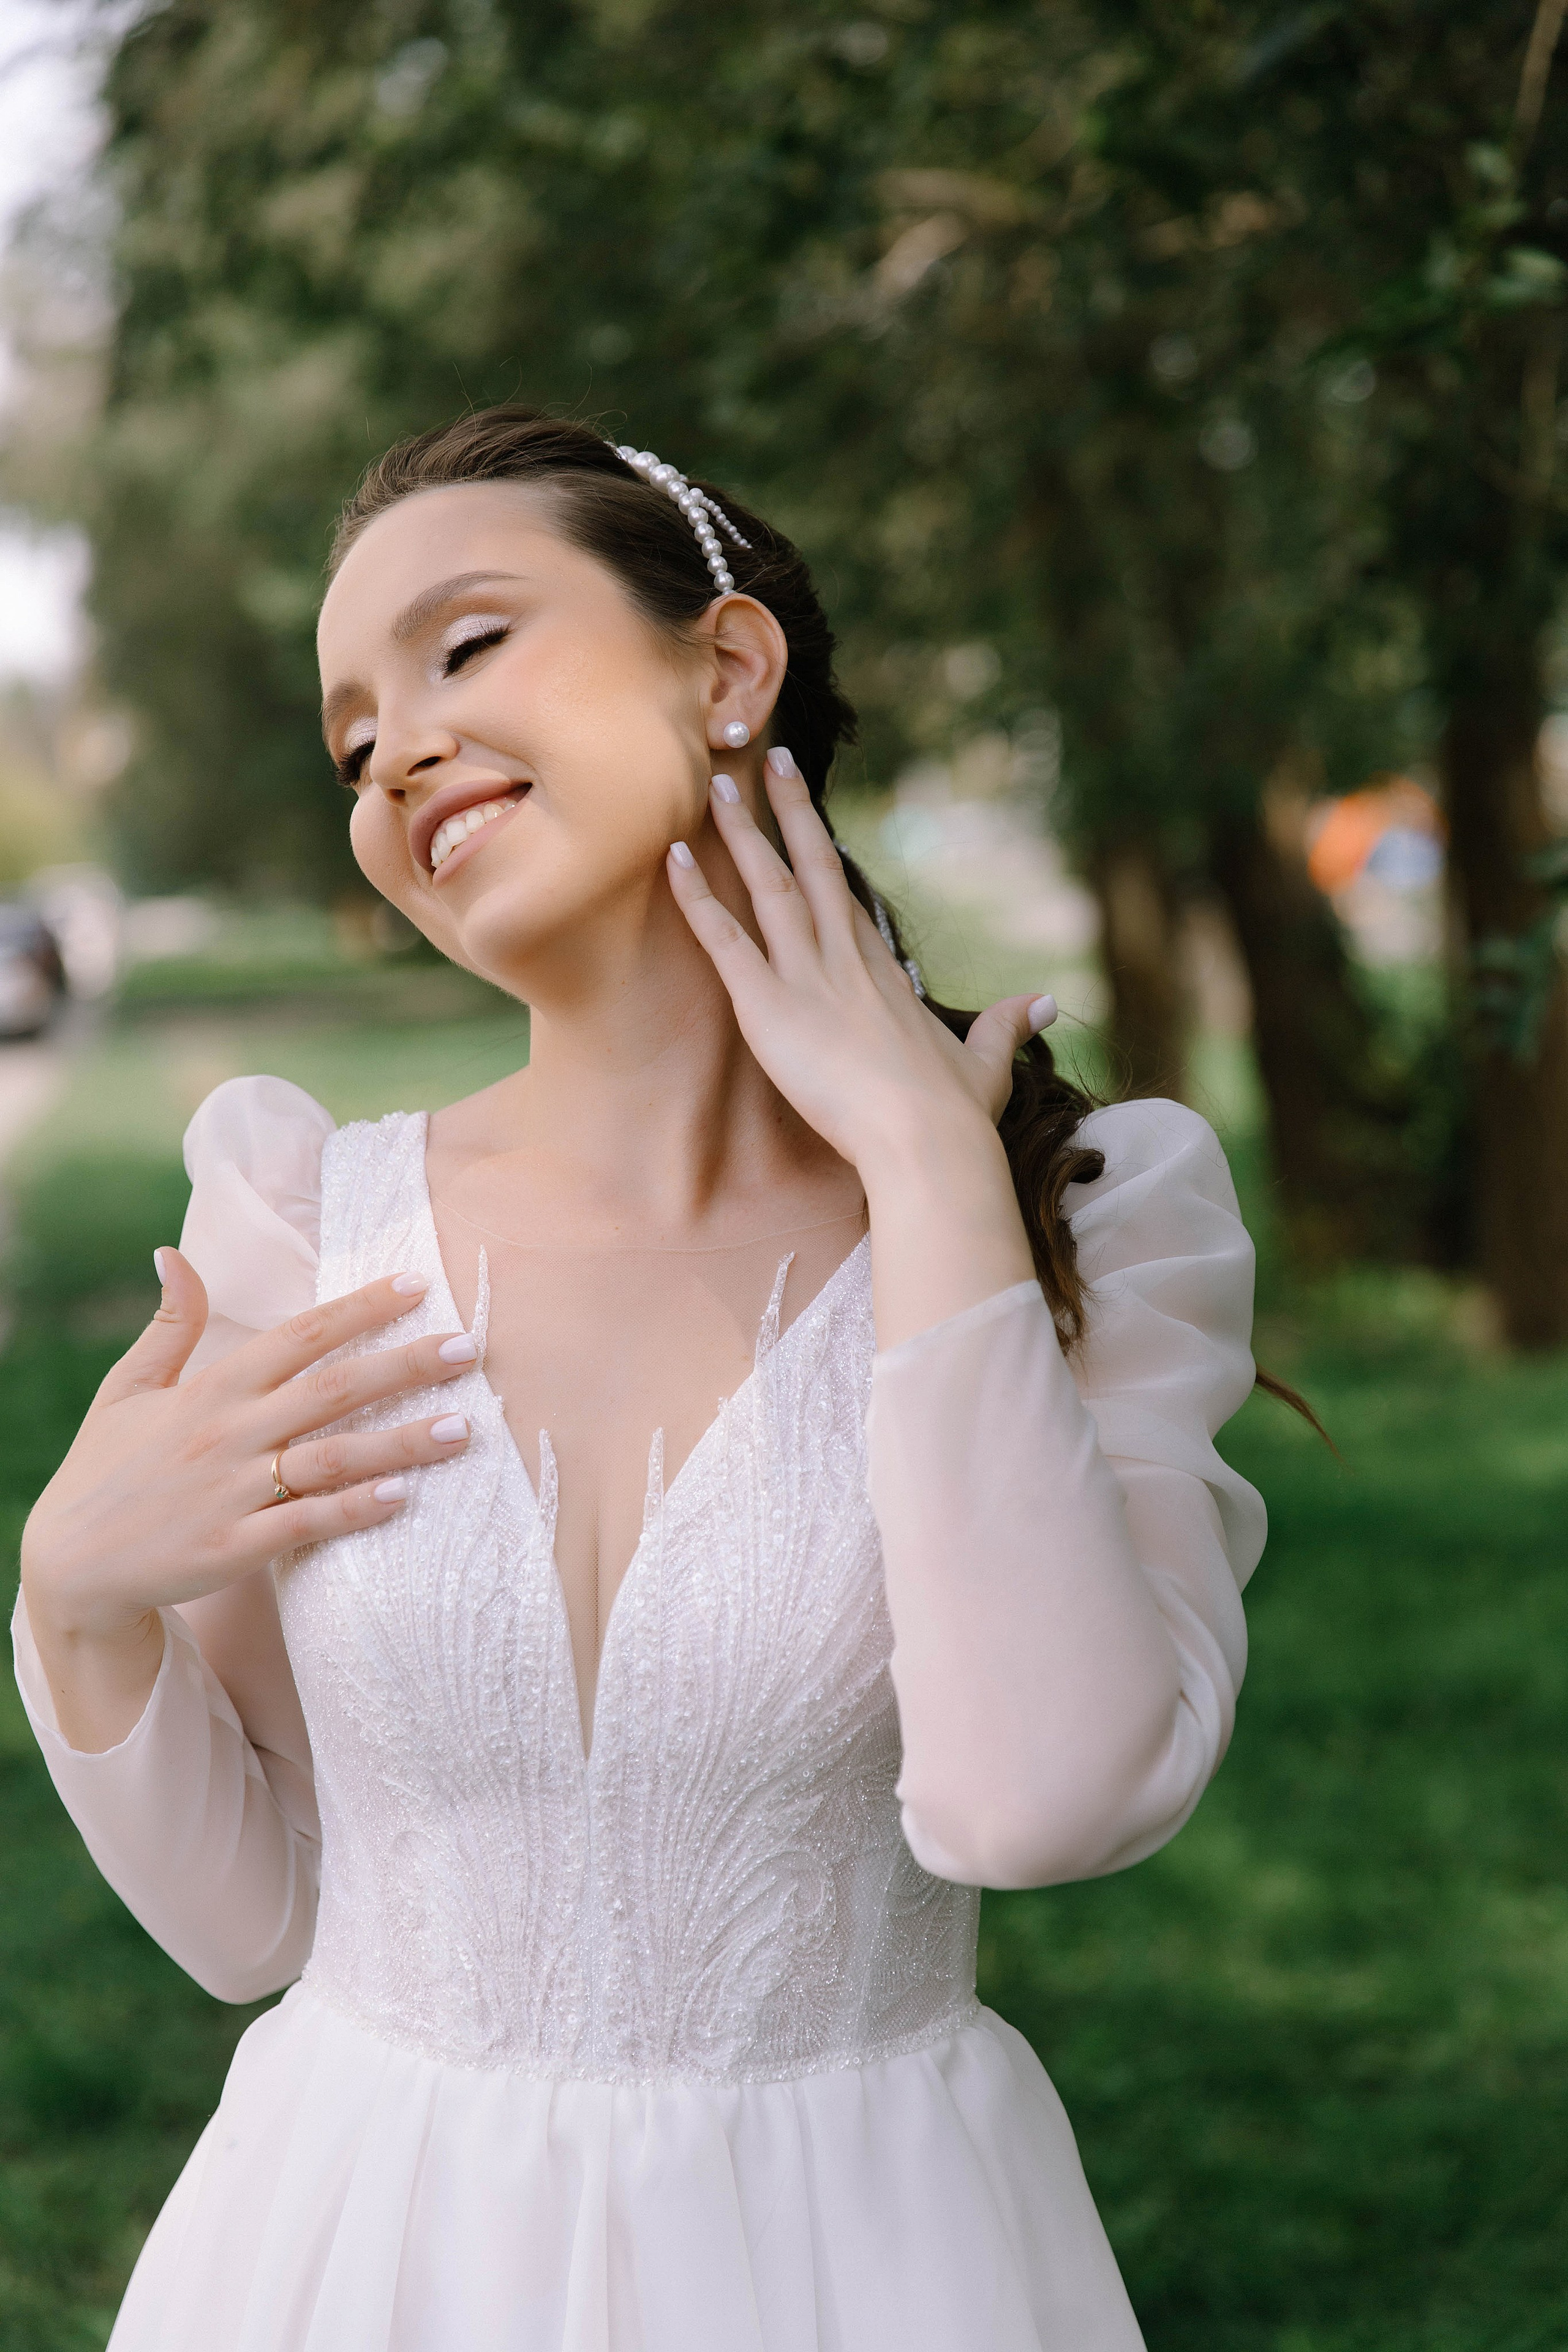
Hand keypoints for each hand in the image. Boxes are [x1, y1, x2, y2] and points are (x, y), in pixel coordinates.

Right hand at [21, 1251, 474, 1648]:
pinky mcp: (234, 1547)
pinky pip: (306, 1524)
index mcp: (210, 1389)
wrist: (67, 1564)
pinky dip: (354, 1509)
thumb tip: (172, 1251)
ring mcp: (232, 1492)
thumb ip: (167, 1323)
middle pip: (332, 1390)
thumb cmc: (106, 1469)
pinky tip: (404, 1496)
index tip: (416, 1283)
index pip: (299, 1335)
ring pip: (332, 1458)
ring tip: (463, 1428)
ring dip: (401, 1442)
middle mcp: (228, 1433)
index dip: (359, 1307)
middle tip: (469, 1348)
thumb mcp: (127, 1387)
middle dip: (404, 1365)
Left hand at [666, 751, 1051, 1175]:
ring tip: (719, 786)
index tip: (810, 820)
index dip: (825, 859)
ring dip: (740, 835)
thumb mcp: (987, 1063)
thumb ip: (1007, 1026)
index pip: (846, 904)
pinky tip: (673, 857)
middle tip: (767, 760)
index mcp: (884, 974)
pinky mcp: (769, 1006)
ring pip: (766, 888)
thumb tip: (1048, 1002)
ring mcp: (806, 977)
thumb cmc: (955, 1116)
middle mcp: (845, 961)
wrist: (927, 1143)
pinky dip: (696, 897)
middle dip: (789, 812)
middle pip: (811, 869)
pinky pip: (724, 940)